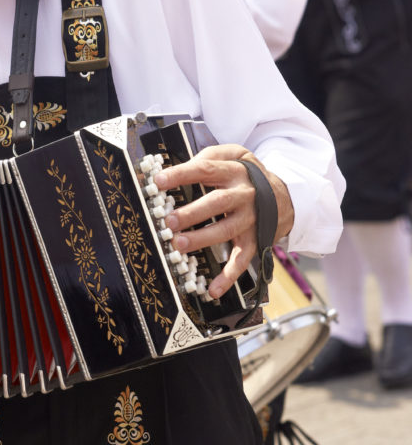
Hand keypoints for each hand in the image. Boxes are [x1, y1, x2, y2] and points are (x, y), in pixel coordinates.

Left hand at [154, 144, 293, 298]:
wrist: (285, 196)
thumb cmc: (246, 175)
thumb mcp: (234, 155)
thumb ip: (208, 157)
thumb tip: (174, 169)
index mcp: (234, 171)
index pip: (206, 169)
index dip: (182, 174)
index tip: (159, 181)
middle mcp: (244, 194)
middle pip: (218, 202)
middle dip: (193, 212)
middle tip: (169, 220)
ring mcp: (250, 219)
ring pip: (227, 230)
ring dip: (202, 239)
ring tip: (179, 244)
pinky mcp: (255, 240)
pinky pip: (242, 260)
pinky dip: (229, 277)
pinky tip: (213, 289)